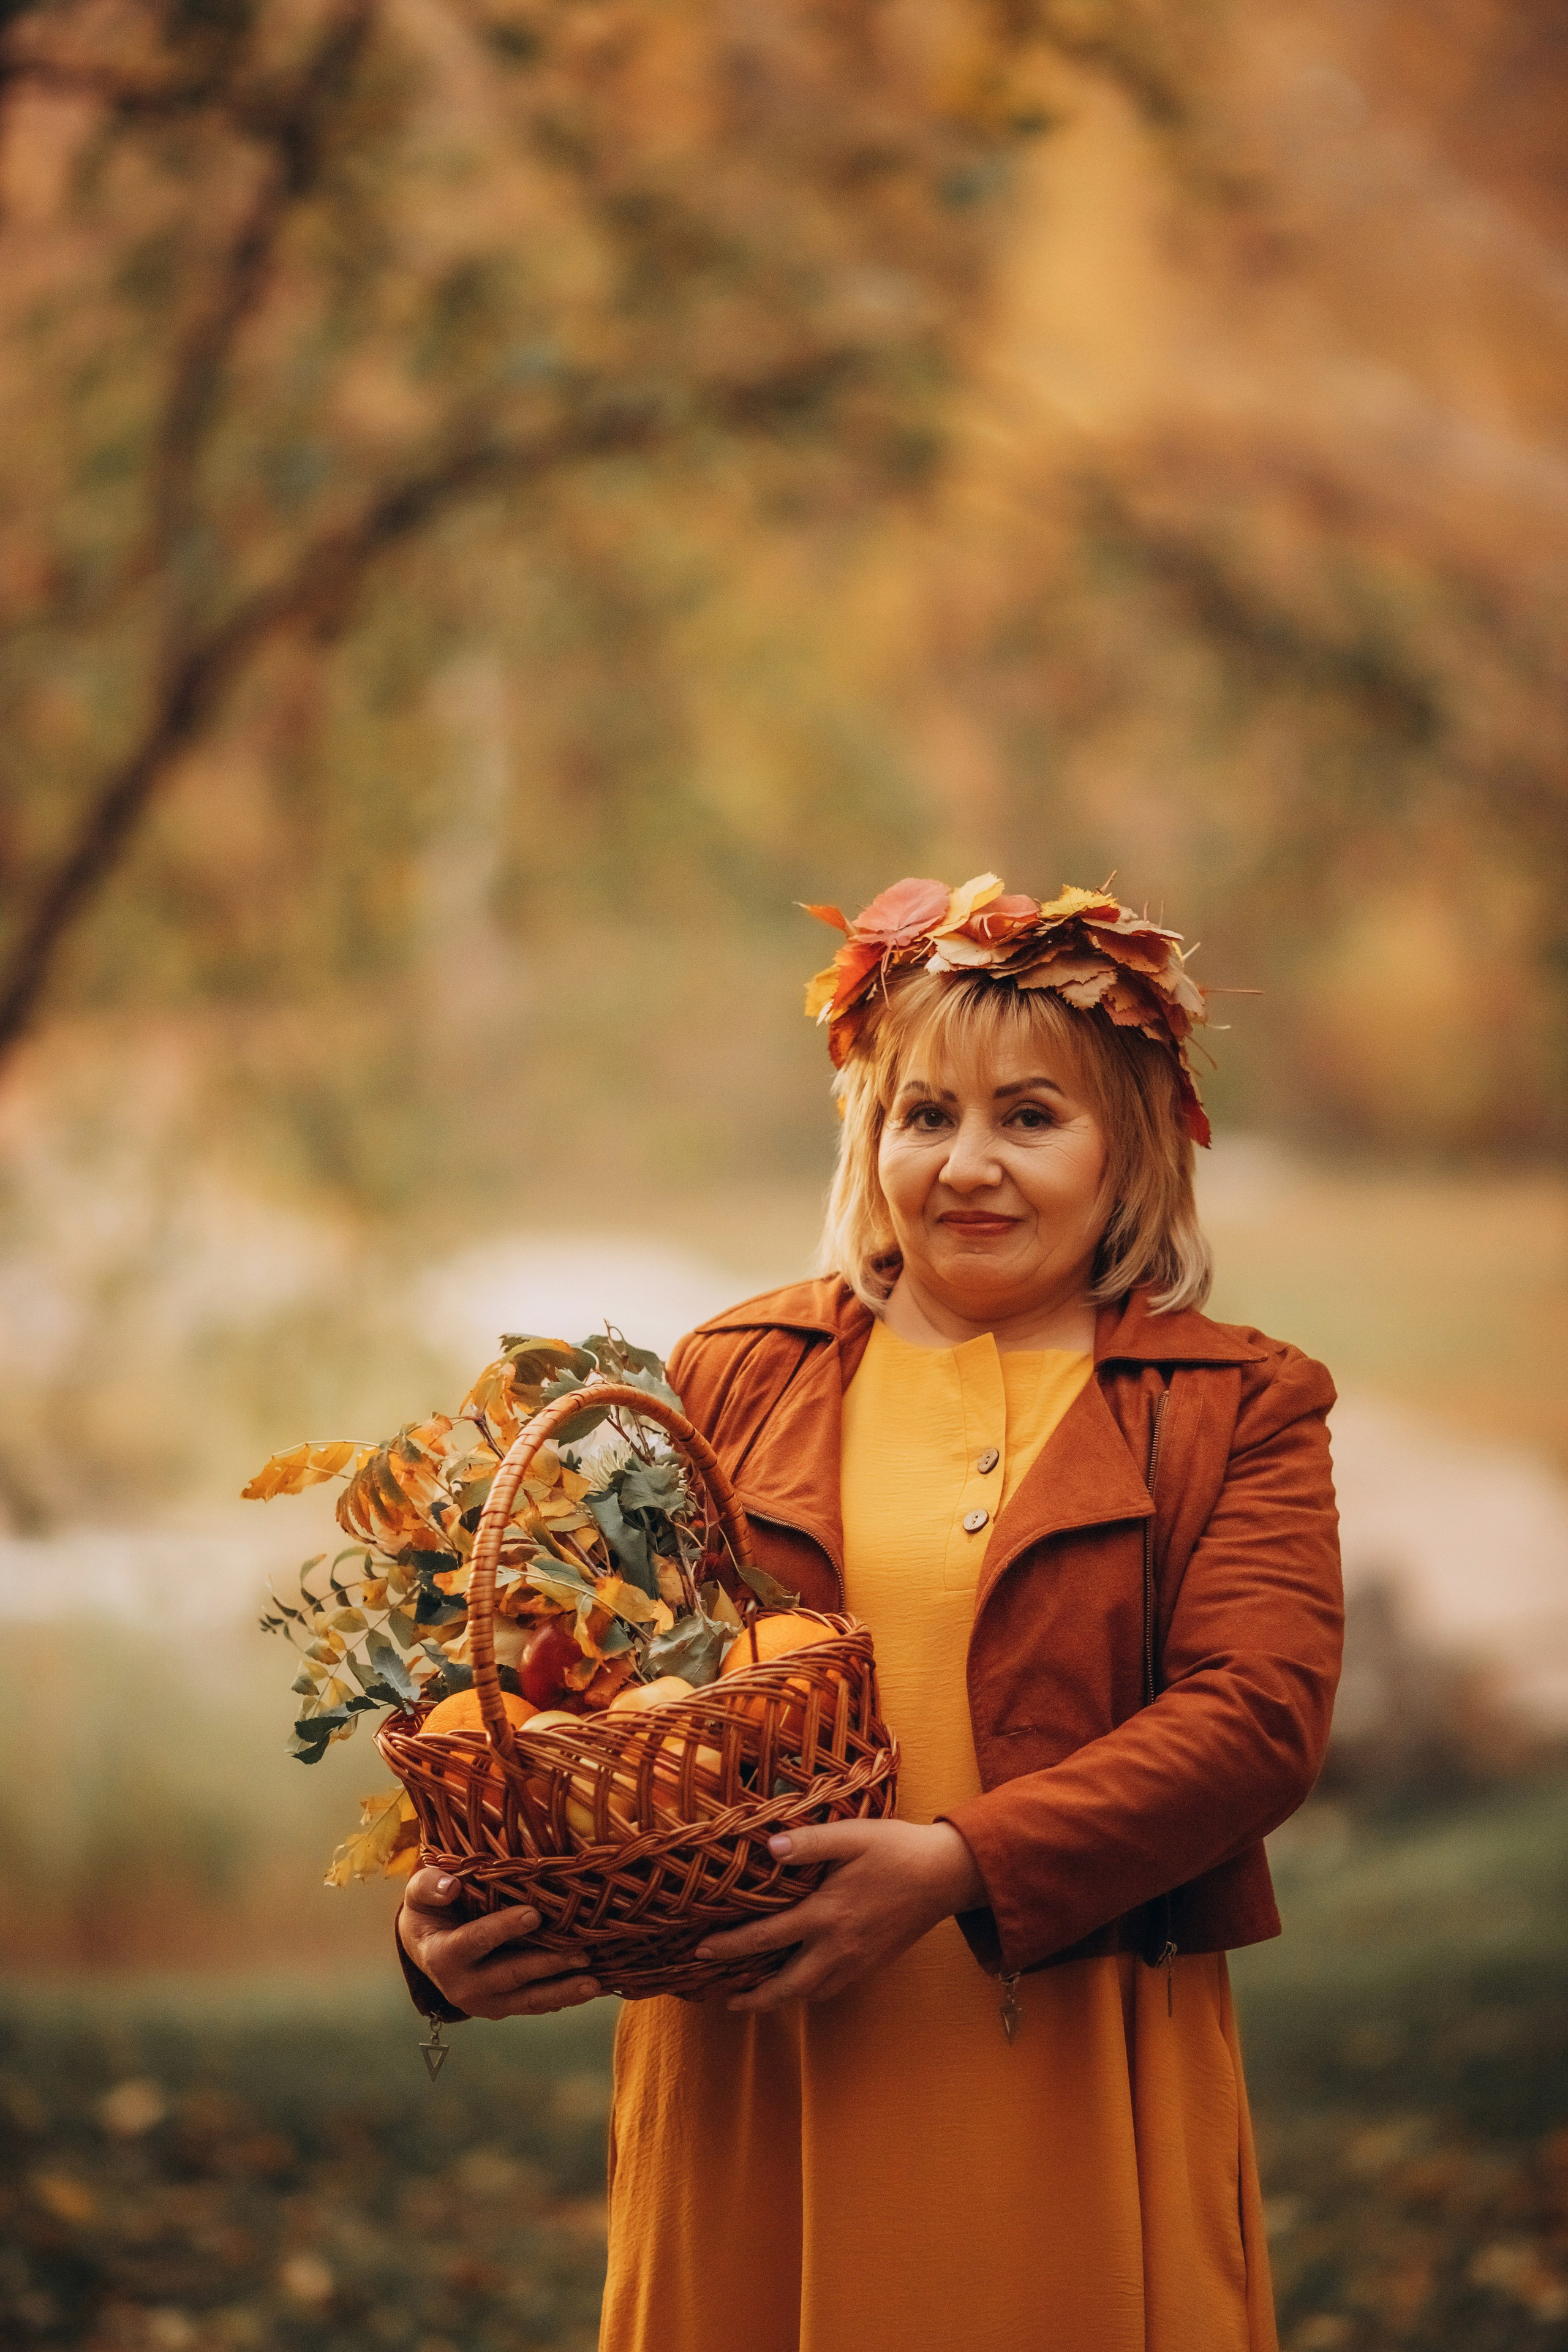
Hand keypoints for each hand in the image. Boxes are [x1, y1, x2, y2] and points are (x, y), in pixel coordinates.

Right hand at [398, 1868, 601, 2020]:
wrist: (427, 1948)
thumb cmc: (430, 1909)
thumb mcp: (420, 1894)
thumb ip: (429, 1885)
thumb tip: (450, 1885)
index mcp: (442, 1956)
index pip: (476, 1941)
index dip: (504, 1929)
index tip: (534, 1914)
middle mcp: (462, 1987)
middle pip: (510, 1976)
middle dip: (547, 1965)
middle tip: (581, 1952)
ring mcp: (485, 2003)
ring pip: (528, 2000)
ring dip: (563, 1992)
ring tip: (595, 1983)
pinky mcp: (503, 2008)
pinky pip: (535, 2005)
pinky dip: (564, 1998)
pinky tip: (591, 1988)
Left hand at [694, 1819, 984, 2012]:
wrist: (945, 1874)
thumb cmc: (896, 1849)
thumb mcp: (852, 1835)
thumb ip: (810, 1842)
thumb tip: (770, 1847)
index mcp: (827, 1915)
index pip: (767, 1938)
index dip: (731, 1947)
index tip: (702, 1952)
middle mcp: (839, 1947)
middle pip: (786, 1988)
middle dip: (753, 1999)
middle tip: (726, 2000)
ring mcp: (858, 1961)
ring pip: (811, 1995)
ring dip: (781, 1999)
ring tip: (757, 1995)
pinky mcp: (873, 1964)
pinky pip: (834, 1990)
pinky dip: (810, 1992)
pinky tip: (802, 1980)